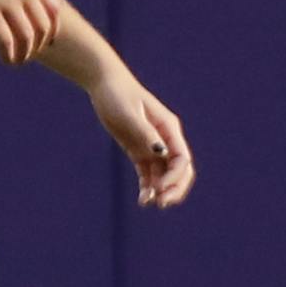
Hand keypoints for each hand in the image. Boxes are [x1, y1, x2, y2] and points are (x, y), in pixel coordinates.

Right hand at [0, 0, 60, 64]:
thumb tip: (32, 9)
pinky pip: (5, 41)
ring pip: (27, 38)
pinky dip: (9, 55)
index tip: (46, 40)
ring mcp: (6, 0)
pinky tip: (6, 60)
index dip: (53, 29)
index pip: (54, 10)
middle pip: (43, 27)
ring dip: (25, 54)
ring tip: (17, 59)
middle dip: (39, 45)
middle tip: (28, 52)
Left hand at [88, 70, 194, 207]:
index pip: (182, 160)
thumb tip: (162, 153)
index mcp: (169, 129)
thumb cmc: (117, 94)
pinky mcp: (139, 151)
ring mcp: (153, 147)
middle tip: (162, 203)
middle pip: (180, 171)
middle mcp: (165, 140)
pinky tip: (142, 199)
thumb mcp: (129, 113)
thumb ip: (146, 133)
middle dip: (174, 189)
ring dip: (160, 191)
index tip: (159, 188)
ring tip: (148, 203)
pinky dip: (147, 187)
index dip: (175, 177)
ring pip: (164, 175)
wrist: (103, 83)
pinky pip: (148, 174)